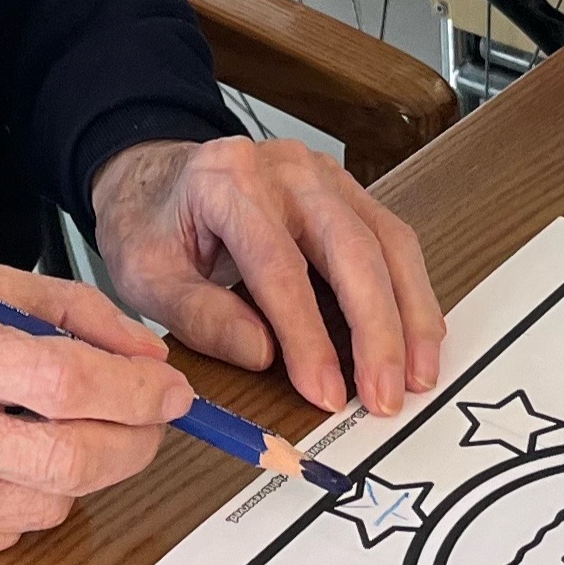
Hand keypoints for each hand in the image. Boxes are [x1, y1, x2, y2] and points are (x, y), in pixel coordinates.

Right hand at [0, 263, 188, 564]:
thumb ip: (70, 311)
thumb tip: (150, 359)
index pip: (61, 383)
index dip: (135, 394)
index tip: (174, 392)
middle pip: (66, 462)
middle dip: (133, 444)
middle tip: (154, 425)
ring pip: (45, 506)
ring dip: (78, 472)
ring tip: (49, 434)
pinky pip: (4, 536)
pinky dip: (24, 501)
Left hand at [91, 134, 444, 417]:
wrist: (155, 179)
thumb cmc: (150, 227)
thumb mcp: (147, 276)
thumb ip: (199, 315)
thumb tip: (263, 355)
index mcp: (227, 181)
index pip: (279, 264)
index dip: (306, 335)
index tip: (323, 392)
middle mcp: (286, 169)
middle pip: (350, 246)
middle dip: (377, 329)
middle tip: (384, 395)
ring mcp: (324, 175)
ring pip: (387, 240)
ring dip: (409, 313)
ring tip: (416, 375)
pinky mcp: (347, 192)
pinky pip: (392, 240)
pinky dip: (409, 292)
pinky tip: (415, 338)